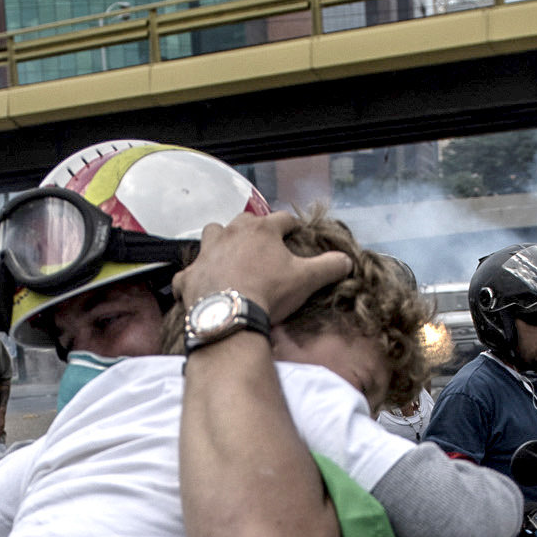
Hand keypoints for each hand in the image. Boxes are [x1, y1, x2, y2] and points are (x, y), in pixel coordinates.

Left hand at [173, 212, 351, 326]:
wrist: (230, 316)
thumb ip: (329, 266)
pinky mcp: (188, 277)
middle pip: (243, 221)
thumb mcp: (307, 279)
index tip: (296, 234)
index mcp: (261, 230)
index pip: (282, 219)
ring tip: (229, 257)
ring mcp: (206, 254)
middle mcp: (230, 233)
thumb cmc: (270, 292)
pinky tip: (201, 287)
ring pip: (210, 235)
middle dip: (253, 230)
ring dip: (219, 242)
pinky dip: (195, 278)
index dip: (291, 227)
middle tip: (262, 247)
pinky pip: (189, 273)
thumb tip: (347, 260)